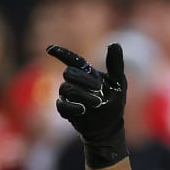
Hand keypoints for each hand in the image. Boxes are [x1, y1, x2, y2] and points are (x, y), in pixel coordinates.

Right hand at [48, 43, 129, 167]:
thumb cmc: (114, 101)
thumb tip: (114, 44)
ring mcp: (68, 95)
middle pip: (69, 73)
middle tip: (99, 90)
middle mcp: (74, 81)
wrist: (109, 126)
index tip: (49, 50)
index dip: (60, 53)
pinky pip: (61, 105)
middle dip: (84, 80)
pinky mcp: (65, 109)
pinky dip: (72, 107)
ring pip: (66, 88)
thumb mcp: (119, 83)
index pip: (72, 59)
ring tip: (97, 103)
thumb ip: (116, 64)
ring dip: (82, 95)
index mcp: (86, 72)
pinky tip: (82, 109)